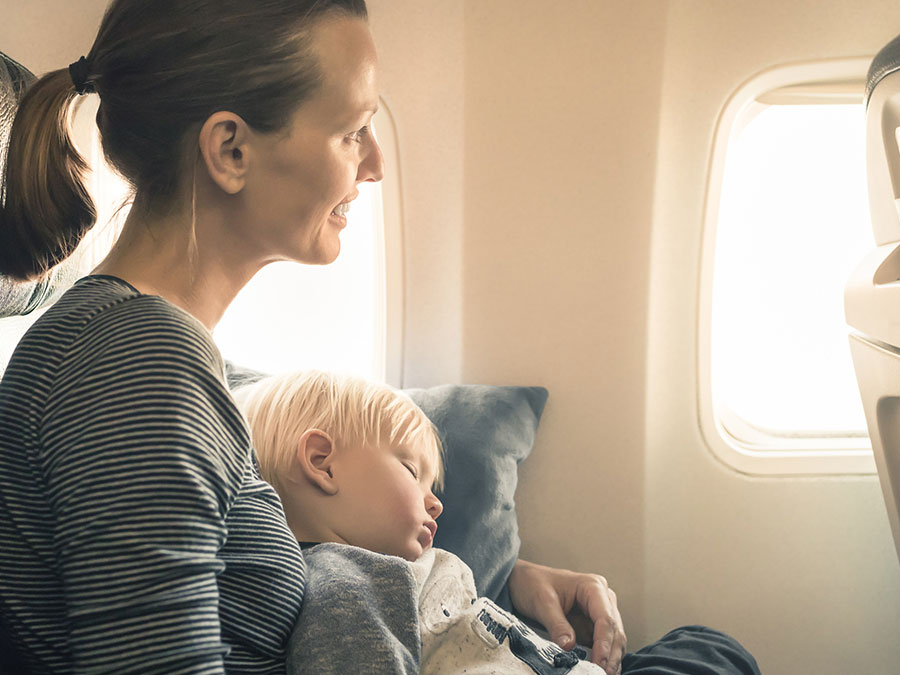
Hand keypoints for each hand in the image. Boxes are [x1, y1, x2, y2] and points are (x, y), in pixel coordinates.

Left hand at [507, 558, 625, 674]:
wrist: (523, 581)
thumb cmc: (533, 584)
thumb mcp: (542, 603)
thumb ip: (557, 625)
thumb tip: (569, 646)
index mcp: (593, 586)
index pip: (605, 619)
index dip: (604, 644)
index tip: (599, 664)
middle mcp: (602, 598)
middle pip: (614, 630)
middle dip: (611, 655)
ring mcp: (599, 612)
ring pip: (614, 639)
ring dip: (611, 659)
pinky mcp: (592, 625)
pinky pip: (603, 643)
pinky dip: (603, 657)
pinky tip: (600, 670)